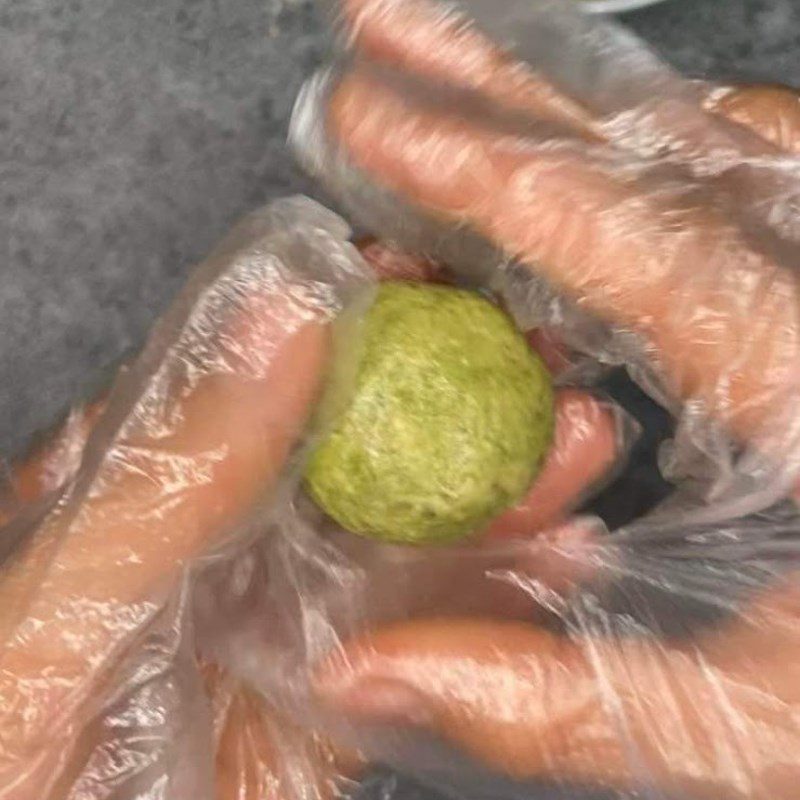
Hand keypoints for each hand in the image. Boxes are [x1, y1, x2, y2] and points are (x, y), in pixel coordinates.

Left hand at [0, 232, 622, 797]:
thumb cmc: (7, 751)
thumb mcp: (70, 592)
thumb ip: (178, 460)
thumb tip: (282, 315)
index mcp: (147, 472)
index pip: (256, 360)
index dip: (344, 306)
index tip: (427, 266)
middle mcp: (230, 523)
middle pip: (359, 435)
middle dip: (456, 385)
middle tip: (542, 349)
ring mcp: (291, 599)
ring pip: (413, 523)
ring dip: (502, 480)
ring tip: (579, 437)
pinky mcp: (341, 679)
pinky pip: (430, 623)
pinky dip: (503, 586)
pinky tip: (563, 551)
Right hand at [307, 2, 799, 797]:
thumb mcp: (738, 721)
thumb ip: (549, 696)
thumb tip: (362, 671)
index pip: (614, 233)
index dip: (471, 168)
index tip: (362, 115)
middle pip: (655, 144)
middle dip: (500, 85)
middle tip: (389, 35)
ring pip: (708, 145)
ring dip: (573, 115)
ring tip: (466, 94)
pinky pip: (745, 188)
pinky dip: (651, 168)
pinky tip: (587, 182)